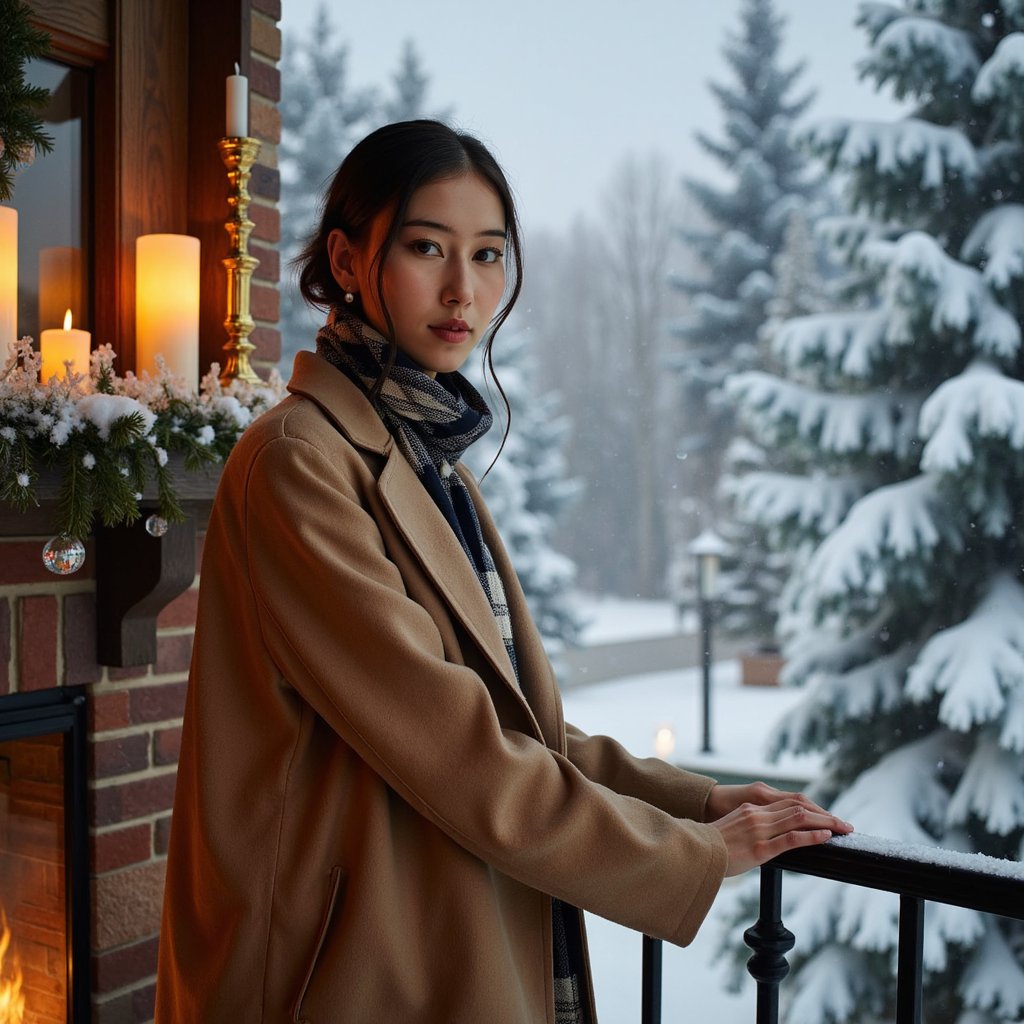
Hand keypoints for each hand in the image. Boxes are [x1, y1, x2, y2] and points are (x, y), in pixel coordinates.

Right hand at [706, 781, 853, 876]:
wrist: (693, 851)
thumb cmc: (710, 845)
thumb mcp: (733, 829)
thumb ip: (751, 828)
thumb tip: (768, 839)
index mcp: (751, 809)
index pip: (789, 804)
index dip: (813, 810)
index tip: (828, 817)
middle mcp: (757, 815)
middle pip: (799, 808)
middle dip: (825, 815)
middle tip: (845, 824)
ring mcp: (759, 830)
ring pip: (799, 819)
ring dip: (825, 823)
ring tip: (842, 828)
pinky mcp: (760, 848)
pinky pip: (790, 838)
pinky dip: (811, 836)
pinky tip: (825, 836)